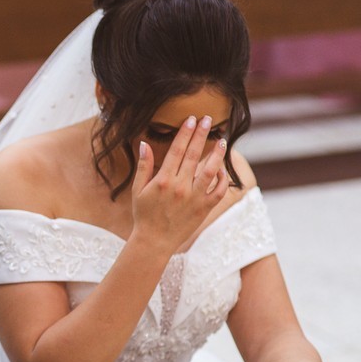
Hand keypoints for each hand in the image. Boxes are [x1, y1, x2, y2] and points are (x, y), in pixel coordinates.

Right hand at [130, 115, 229, 253]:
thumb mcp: (137, 190)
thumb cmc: (144, 215)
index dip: (185, 133)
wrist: (154, 242)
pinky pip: (218, 191)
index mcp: (163, 181)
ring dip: (217, 154)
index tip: (191, 119)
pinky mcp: (204, 208)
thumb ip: (144, 166)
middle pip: (194, 155)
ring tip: (222, 141)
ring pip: (211, 171)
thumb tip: (144, 143)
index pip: (177, 150)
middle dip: (201, 135)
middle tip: (208, 119)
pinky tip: (222, 169)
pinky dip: (223, 179)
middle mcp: (180, 187)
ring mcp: (194, 198)